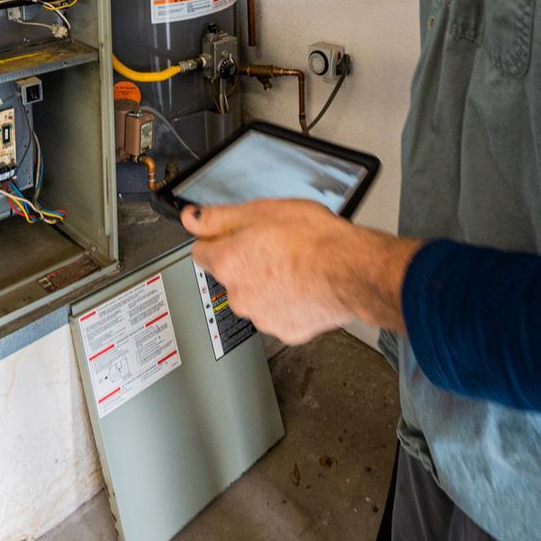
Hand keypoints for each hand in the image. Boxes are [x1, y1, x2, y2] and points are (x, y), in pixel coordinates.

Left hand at [181, 200, 421, 343]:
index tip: (233, 236)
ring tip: (295, 267)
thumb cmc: (313, 239)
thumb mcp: (263, 210)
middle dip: (247, 263)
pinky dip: (288, 303)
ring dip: (267, 284)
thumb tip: (191, 218)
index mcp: (227, 262)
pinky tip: (304, 287)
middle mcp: (238, 294)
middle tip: (274, 247)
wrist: (349, 271)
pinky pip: (280, 314)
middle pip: (231, 276)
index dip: (219, 240)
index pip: (202, 251)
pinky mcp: (286, 330)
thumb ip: (221, 216)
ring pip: (255, 297)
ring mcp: (262, 316)